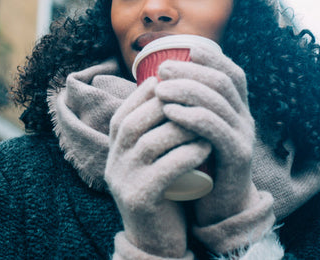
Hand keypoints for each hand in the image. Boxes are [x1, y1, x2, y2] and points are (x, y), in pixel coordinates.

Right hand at [105, 78, 210, 256]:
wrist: (156, 239)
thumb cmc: (160, 189)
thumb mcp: (150, 158)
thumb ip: (153, 131)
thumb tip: (168, 91)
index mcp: (113, 149)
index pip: (124, 113)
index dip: (145, 94)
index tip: (171, 81)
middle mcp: (113, 162)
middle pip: (134, 123)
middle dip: (164, 105)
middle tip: (193, 96)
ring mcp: (124, 181)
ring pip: (150, 143)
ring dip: (180, 128)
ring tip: (205, 120)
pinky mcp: (141, 199)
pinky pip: (165, 170)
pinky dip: (187, 155)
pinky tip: (205, 147)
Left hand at [155, 45, 257, 225]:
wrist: (220, 208)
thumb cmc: (201, 162)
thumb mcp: (198, 130)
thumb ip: (191, 106)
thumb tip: (161, 76)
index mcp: (237, 109)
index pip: (232, 73)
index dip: (212, 58)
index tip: (187, 50)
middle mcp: (245, 118)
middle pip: (223, 82)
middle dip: (191, 71)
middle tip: (162, 69)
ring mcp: (244, 136)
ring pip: (219, 102)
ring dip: (187, 90)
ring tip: (160, 90)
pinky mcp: (238, 156)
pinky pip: (216, 129)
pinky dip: (192, 116)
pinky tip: (171, 112)